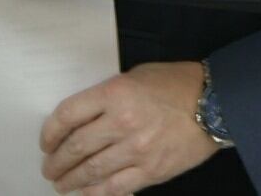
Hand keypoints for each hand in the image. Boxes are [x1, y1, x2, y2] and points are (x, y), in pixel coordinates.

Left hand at [40, 61, 216, 195]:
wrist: (214, 104)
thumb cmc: (174, 84)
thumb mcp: (134, 77)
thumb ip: (107, 97)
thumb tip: (81, 119)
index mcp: (115, 93)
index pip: (68, 115)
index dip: (50, 132)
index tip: (46, 141)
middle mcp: (122, 122)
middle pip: (75, 147)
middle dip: (56, 161)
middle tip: (49, 167)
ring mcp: (136, 150)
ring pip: (90, 171)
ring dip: (70, 180)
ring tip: (60, 184)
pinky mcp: (150, 171)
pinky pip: (114, 188)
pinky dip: (95, 193)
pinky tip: (85, 194)